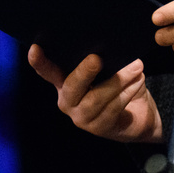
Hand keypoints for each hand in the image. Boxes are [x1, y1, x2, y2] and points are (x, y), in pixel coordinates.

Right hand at [27, 45, 162, 143]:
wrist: (138, 114)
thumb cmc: (119, 84)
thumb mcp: (108, 70)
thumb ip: (101, 60)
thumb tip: (108, 43)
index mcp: (64, 82)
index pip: (48, 71)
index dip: (39, 61)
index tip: (35, 48)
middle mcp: (68, 100)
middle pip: (72, 86)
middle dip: (84, 71)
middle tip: (97, 58)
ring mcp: (82, 117)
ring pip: (96, 98)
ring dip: (118, 81)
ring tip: (137, 67)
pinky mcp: (99, 128)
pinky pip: (113, 108)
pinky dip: (127, 92)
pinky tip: (138, 81)